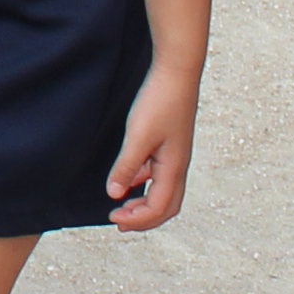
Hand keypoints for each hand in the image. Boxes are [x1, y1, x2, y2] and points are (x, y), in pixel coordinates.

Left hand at [106, 62, 202, 231]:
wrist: (176, 72)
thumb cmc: (160, 102)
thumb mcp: (138, 136)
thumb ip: (126, 166)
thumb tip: (115, 193)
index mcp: (174, 168)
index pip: (159, 208)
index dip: (138, 220)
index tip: (115, 219)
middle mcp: (178, 165)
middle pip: (167, 206)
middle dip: (144, 219)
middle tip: (119, 221)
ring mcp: (175, 155)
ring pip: (164, 190)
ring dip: (144, 202)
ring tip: (122, 205)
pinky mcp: (169, 143)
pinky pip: (159, 173)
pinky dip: (144, 182)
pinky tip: (129, 177)